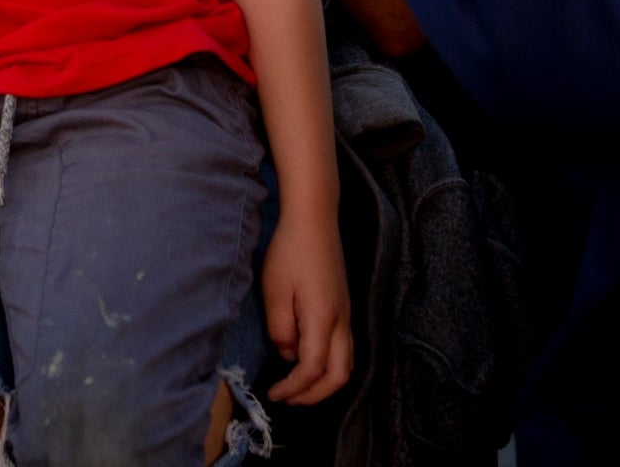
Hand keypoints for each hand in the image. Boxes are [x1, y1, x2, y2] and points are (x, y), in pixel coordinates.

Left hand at [260, 211, 352, 405]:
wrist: (315, 220)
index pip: (312, 369)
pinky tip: (307, 360)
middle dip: (314, 395)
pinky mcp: (345, 307)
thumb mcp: (274, 290)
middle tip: (288, 398)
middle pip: (340, 376)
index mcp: (323, 319)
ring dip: (324, 382)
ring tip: (297, 385)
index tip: (273, 393)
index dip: (293, 388)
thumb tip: (287, 353)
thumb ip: (281, 329)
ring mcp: (347, 314)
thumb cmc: (290, 251)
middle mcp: (341, 321)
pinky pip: (345, 349)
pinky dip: (330, 366)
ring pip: (347, 364)